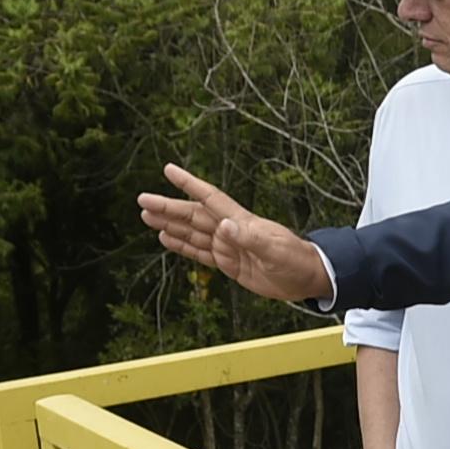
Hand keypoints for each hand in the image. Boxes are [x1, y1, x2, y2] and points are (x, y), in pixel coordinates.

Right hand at [138, 163, 329, 302]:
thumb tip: (225, 225)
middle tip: (142, 200)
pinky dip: (182, 245)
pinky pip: (200, 252)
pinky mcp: (229, 263)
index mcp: (242, 222)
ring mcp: (228, 246)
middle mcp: (231, 230)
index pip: (210, 198)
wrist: (307, 278)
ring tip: (146, 216)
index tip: (169, 170)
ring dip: (170, 224)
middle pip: (193, 215)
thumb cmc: (296, 260)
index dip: (190, 184)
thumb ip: (250, 239)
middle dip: (168, 207)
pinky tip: (165, 238)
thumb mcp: (274, 251)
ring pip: (192, 232)